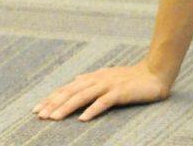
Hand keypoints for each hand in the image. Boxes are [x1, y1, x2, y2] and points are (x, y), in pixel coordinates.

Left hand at [33, 61, 169, 122]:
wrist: (156, 73)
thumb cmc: (132, 78)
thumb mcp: (109, 78)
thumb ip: (92, 80)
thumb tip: (76, 80)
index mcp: (94, 77)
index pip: (68, 88)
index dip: (52, 98)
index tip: (36, 110)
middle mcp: (99, 79)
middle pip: (72, 91)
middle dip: (54, 104)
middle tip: (39, 116)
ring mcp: (110, 84)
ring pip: (84, 95)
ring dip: (67, 106)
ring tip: (54, 118)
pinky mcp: (122, 91)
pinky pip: (105, 101)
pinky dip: (93, 109)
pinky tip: (83, 119)